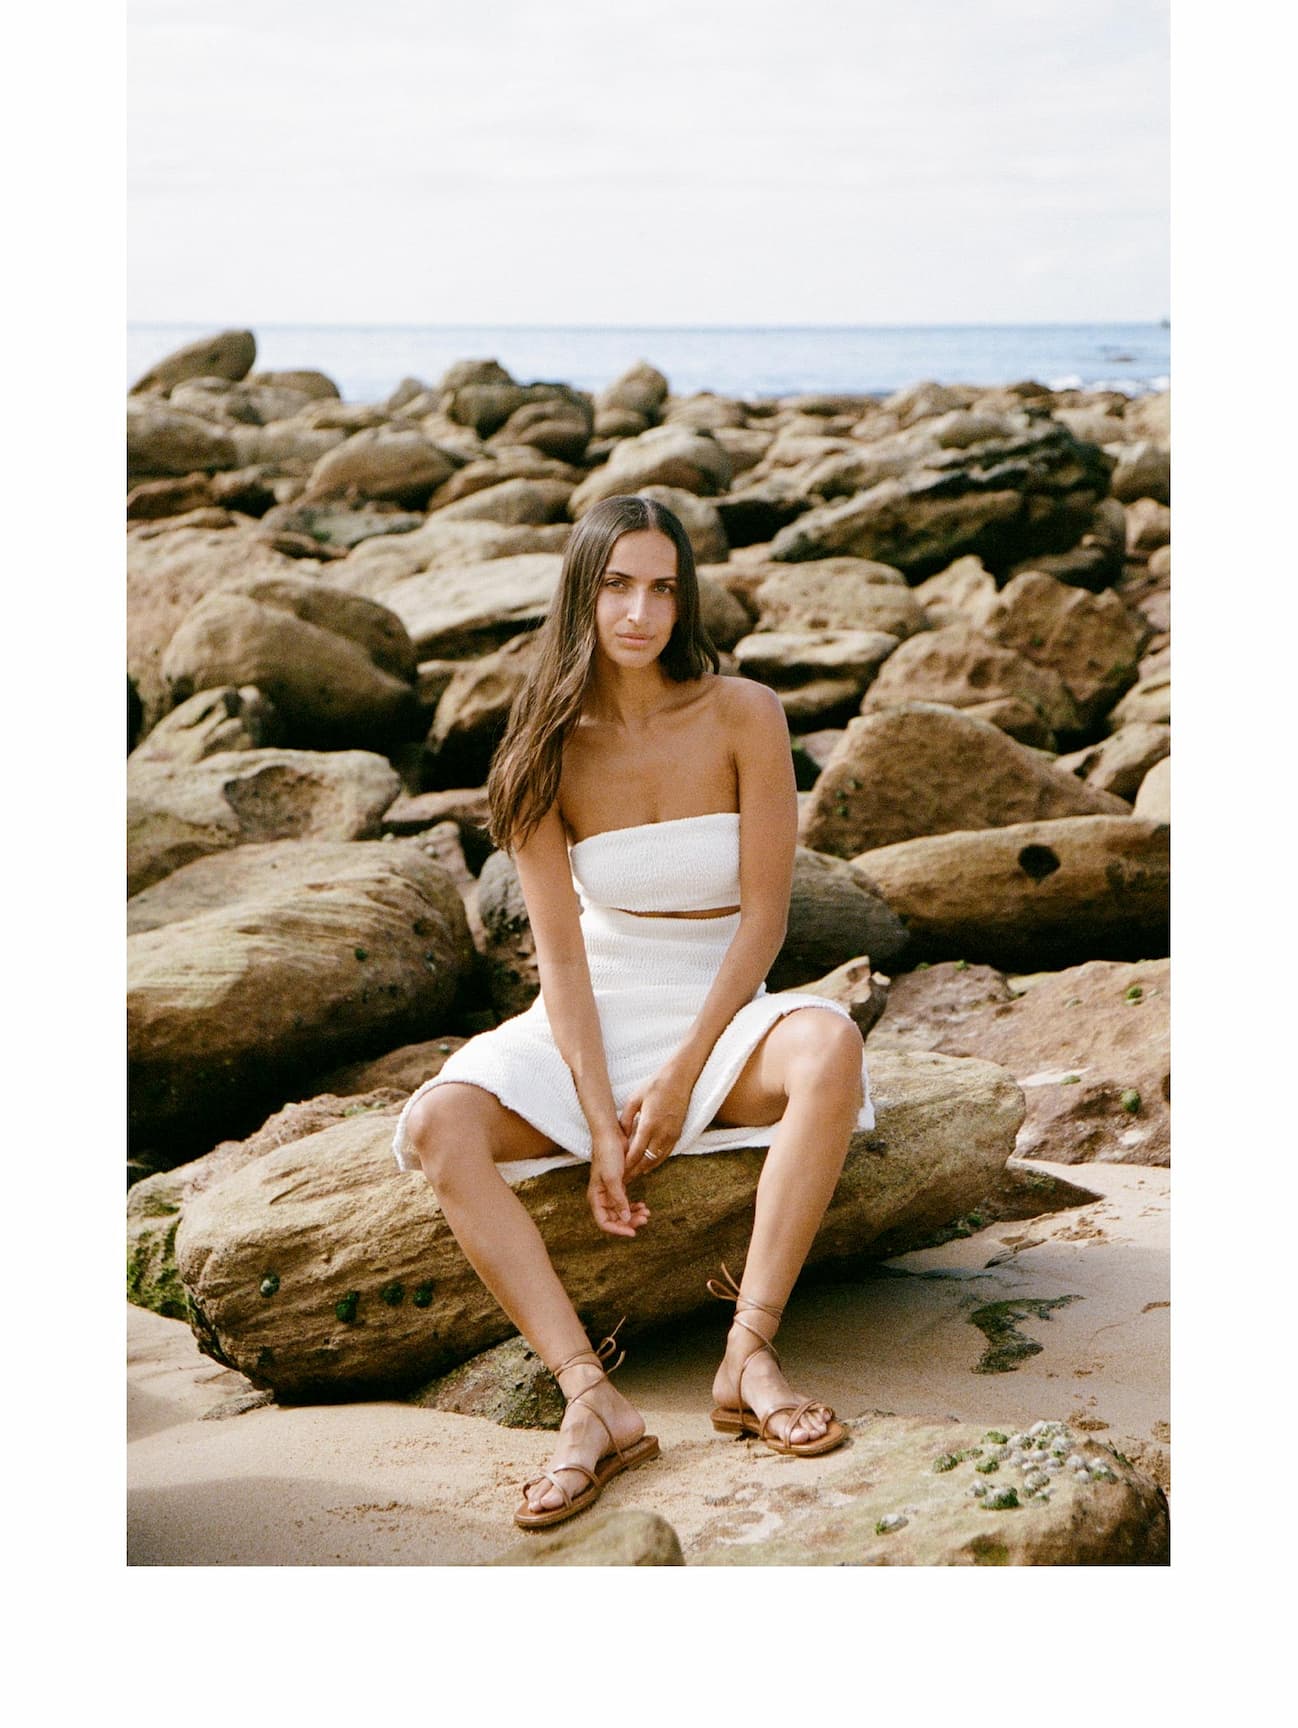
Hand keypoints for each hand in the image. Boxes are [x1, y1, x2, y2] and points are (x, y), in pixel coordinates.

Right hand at [588, 1127, 649, 1237]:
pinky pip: (625, 1202)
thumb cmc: (608, 1154)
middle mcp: (601, 1197)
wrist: (611, 1136)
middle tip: (645, 1219)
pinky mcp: (618, 1185)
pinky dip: (634, 1206)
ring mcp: (610, 1191)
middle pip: (615, 1219)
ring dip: (634, 1215)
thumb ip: (618, 1200)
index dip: (618, 1230)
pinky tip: (642, 1205)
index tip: (633, 1232)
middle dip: (630, 1222)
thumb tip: (625, 1219)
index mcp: (595, 1198)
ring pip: (622, 1212)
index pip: (604, 1222)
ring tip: (647, 1213)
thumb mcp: (613, 1178)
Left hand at [621, 1063, 693, 1181]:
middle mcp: (662, 1133)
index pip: (636, 1153)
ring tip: (633, 1175)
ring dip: (645, 1169)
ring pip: (657, 1160)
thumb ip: (626, 1119)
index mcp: (649, 1124)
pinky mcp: (678, 1134)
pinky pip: (666, 1154)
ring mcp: (672, 1135)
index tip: (617, 1173)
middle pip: (646, 1161)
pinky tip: (647, 1165)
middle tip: (623, 1180)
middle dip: (634, 1172)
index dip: (626, 1166)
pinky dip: (656, 1162)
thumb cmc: (655, 1085)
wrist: (680, 1078)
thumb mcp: (634, 1099)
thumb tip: (621, 1136)